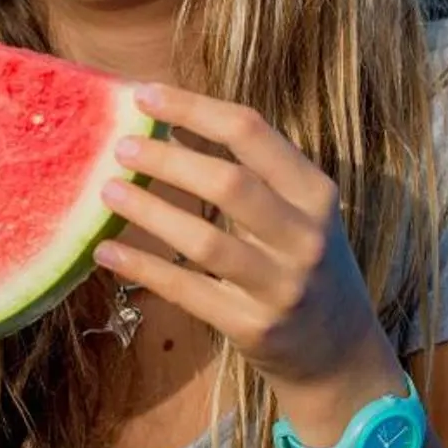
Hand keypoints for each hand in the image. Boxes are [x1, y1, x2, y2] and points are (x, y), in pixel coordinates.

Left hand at [93, 83, 401, 398]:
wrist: (340, 353)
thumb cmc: (304, 264)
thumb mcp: (302, 212)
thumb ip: (254, 173)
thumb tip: (171, 123)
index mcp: (316, 194)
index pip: (251, 133)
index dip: (193, 108)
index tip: (144, 94)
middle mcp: (305, 237)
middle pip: (230, 184)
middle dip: (168, 159)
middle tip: (121, 147)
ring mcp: (282, 287)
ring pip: (206, 241)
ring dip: (150, 211)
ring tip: (108, 191)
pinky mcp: (255, 329)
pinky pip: (188, 291)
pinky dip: (143, 267)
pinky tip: (107, 250)